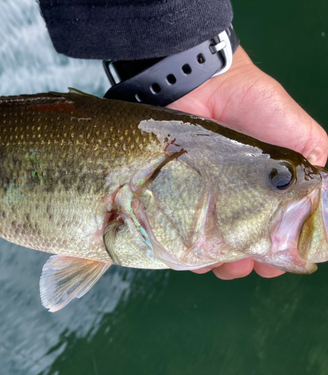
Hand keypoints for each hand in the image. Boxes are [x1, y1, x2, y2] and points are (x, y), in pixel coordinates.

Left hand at [167, 46, 327, 279]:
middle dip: (243, 261)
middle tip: (245, 266)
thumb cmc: (254, 105)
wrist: (204, 85)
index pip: (271, 231)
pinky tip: (190, 255)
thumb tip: (322, 198)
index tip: (274, 265)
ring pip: (205, 240)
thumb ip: (313, 166)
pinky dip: (183, 244)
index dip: (274, 253)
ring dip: (214, 260)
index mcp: (264, 188)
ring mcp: (199, 194)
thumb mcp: (299, 136)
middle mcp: (231, 195)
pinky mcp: (173, 189)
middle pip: (236, 241)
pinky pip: (176, 225)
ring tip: (220, 265)